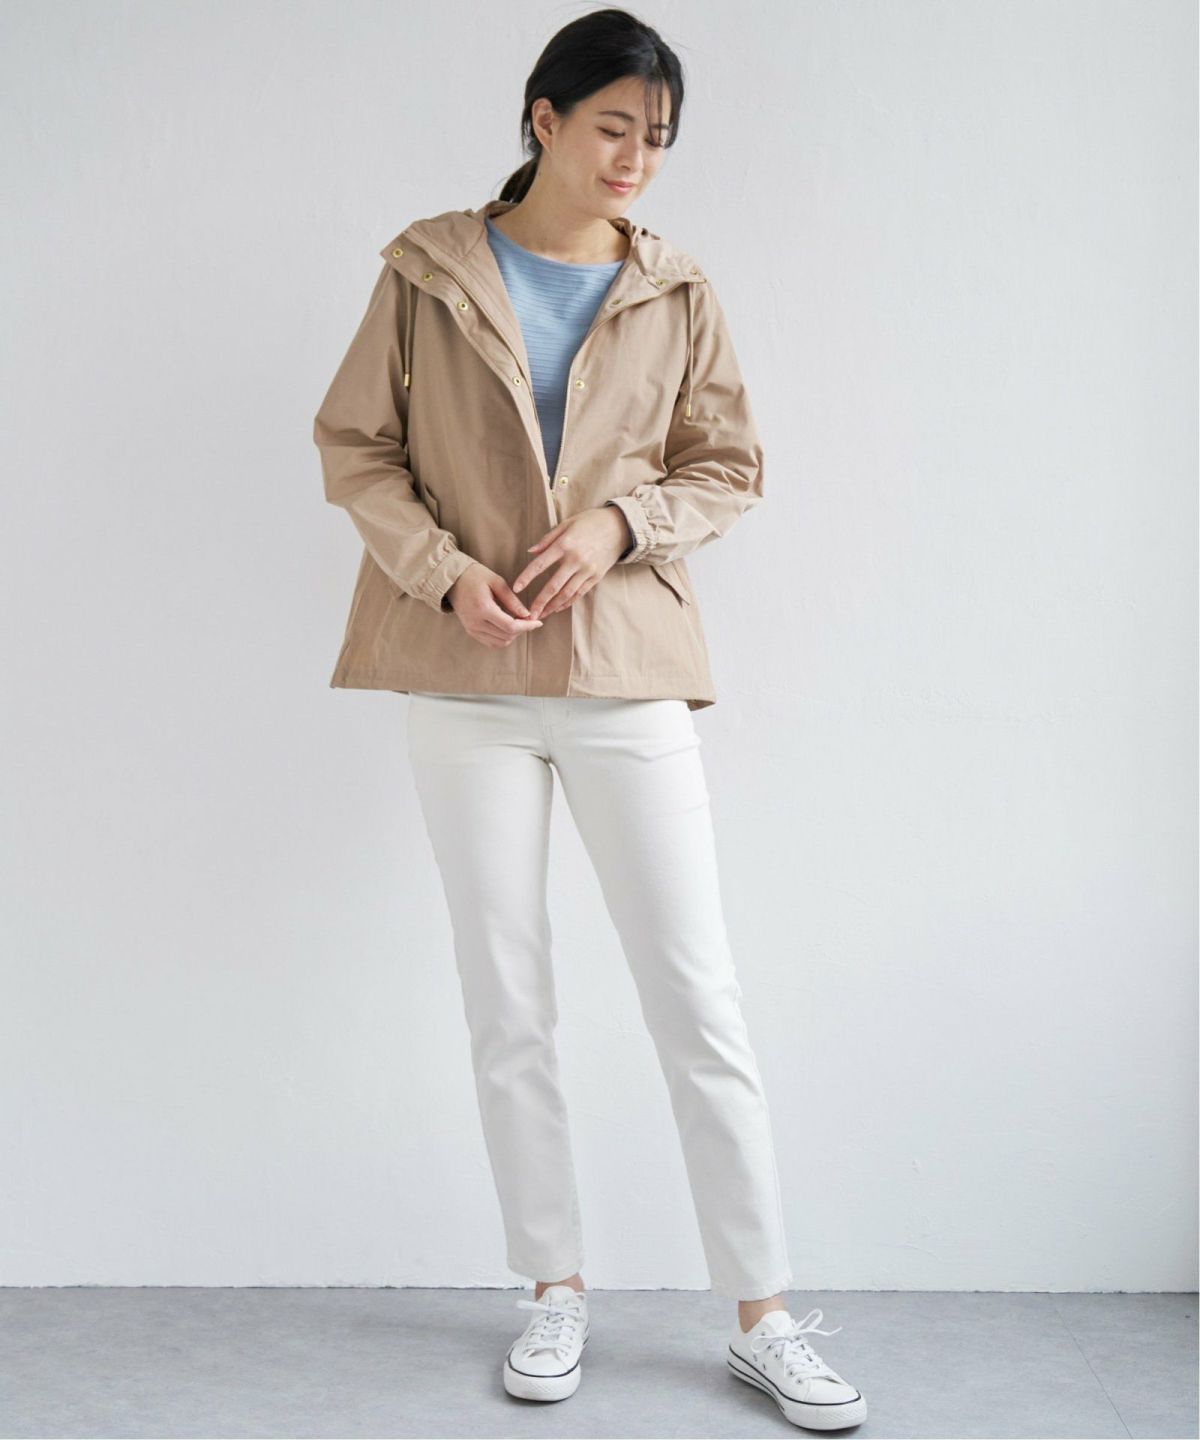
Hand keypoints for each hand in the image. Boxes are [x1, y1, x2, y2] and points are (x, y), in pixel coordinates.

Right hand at [444, 561, 544, 648]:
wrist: (452, 579)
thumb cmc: (475, 576)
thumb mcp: (496, 582)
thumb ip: (512, 600)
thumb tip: (527, 615)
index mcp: (483, 608)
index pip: (510, 626)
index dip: (527, 626)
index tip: (538, 622)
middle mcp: (476, 622)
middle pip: (506, 637)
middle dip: (522, 630)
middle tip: (528, 618)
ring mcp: (471, 629)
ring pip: (500, 643)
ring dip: (513, 635)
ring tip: (518, 621)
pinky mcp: (470, 631)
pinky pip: (491, 642)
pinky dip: (503, 638)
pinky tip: (507, 626)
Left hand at [512, 506, 631, 619]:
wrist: (619, 527)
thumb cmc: (590, 522)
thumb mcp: (567, 524)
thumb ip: (548, 539)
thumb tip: (531, 552)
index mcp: (565, 545)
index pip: (540, 564)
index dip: (527, 577)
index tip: (516, 588)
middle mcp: (575, 560)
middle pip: (553, 586)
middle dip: (540, 602)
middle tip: (529, 614)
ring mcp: (587, 570)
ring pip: (566, 593)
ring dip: (553, 606)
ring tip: (542, 615)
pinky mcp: (596, 576)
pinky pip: (579, 593)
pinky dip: (567, 602)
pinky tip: (558, 608)